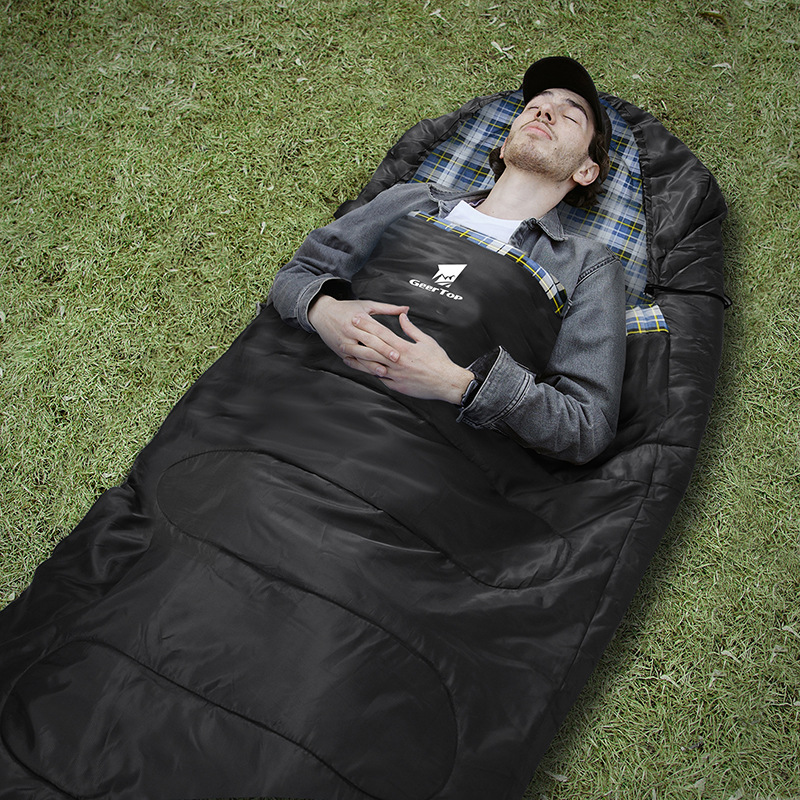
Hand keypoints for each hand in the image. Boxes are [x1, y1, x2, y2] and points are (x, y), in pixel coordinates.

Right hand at [308, 295, 408, 373]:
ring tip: (383, 371)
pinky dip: (362, 368)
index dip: (388, 340)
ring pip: (360, 355)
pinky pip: (352, 361)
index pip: (376, 331)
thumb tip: (406, 308)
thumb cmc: (346, 308)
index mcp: (359, 318)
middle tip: (395, 360)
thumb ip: (388, 308)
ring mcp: (344, 342)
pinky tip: (371, 372)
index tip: (399, 348)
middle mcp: (351, 330)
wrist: (322, 313)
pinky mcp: (340, 350)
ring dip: (372, 364)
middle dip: (383, 352)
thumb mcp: (367, 305)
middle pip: (369, 343)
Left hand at [352, 311, 473, 403]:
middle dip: (358, 338)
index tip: (358, 318)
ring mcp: (395, 375)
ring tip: (346, 353)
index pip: (382, 334)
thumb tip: (402, 317)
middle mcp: (397, 361)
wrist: (446, 383)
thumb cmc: (439, 362)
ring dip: (358, 358)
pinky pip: (380, 379)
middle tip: (346, 331)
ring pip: (372, 365)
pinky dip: (370, 373)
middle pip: (373, 348)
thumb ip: (411, 329)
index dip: (368, 325)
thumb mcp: (426, 341)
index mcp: (404, 348)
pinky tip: (362, 370)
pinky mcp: (397, 386)